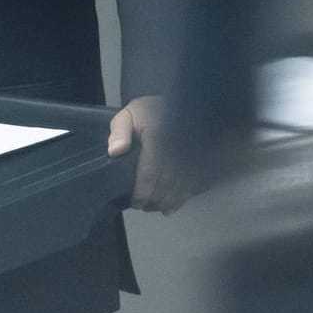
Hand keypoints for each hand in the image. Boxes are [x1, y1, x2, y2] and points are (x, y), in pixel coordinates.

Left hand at [108, 95, 185, 213]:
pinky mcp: (197, 158)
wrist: (171, 104)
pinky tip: (174, 205)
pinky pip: (194, 181)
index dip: (143, 192)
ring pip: (182, 185)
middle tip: (144, 207)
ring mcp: (189, 153)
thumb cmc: (147, 113)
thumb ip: (119, 133)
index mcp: (157, 138)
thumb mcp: (127, 117)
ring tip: (157, 208)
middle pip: (167, 183)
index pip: (150, 172)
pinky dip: (184, 196)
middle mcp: (176, 147)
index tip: (136, 202)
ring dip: (169, 201)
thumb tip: (115, 151)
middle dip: (155, 200)